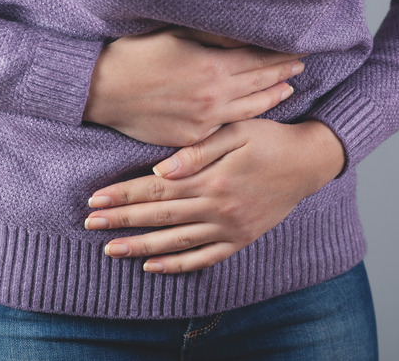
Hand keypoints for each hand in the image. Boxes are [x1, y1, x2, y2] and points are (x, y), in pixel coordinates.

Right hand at [82, 25, 307, 146]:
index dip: (279, 55)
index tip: (296, 50)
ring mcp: (205, 121)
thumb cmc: (135, 56)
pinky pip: (227, 129)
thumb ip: (213, 37)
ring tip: (288, 90)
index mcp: (212, 67)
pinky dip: (246, 119)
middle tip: (300, 67)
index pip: (258, 60)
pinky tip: (254, 113)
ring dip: (272, 98)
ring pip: (249, 110)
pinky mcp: (192, 138)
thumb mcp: (175, 35)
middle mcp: (214, 96)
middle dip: (282, 74)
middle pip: (259, 84)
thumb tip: (243, 36)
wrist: (102, 91)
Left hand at [84, 119, 345, 273]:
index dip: (123, 195)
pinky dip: (177, 265)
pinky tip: (152, 268)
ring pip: (176, 242)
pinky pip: (203, 258)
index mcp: (212, 179)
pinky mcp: (239, 239)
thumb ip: (198, 151)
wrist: (308, 162)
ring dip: (140, 247)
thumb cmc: (269, 138)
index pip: (156, 190)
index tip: (94, 200)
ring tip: (111, 250)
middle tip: (90, 225)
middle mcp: (217, 208)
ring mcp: (229, 228)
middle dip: (121, 221)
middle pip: (159, 217)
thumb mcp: (236, 131)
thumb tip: (160, 170)